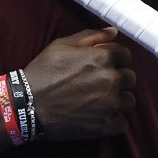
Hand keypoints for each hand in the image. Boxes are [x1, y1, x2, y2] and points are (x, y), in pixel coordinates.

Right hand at [22, 28, 136, 139]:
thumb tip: (113, 31)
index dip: (115, 57)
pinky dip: (114, 119)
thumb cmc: (43, 72)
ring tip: (101, 99)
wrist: (27, 105)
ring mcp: (109, 105)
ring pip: (129, 100)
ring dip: (119, 98)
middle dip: (118, 77)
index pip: (125, 55)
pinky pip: (122, 123)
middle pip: (129, 77)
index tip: (104, 63)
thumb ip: (90, 36)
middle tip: (100, 81)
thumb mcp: (61, 45)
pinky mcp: (104, 126)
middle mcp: (111, 80)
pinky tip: (101, 115)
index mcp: (102, 58)